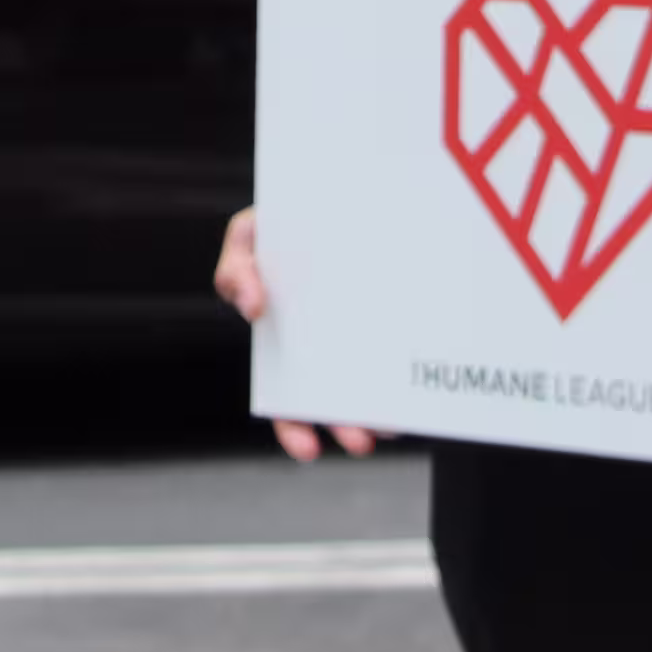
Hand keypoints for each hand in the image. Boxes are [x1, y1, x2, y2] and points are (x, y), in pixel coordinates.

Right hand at [212, 207, 379, 464]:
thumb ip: (237, 271)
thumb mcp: (247, 240)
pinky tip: (414, 383)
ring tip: (392, 423)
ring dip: (378, 408)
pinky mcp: (389, 315)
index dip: (294, 428)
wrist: (325, 200)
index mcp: (285, 344)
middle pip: (332, 404)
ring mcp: (357, 335)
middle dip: (344, 428)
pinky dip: (404, 370)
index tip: (308, 450)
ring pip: (368, 384)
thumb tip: (252, 307)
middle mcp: (322, 350)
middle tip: (361, 443)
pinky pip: (398, 349)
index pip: (285, 403)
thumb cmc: (279, 225)